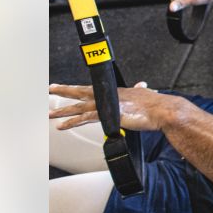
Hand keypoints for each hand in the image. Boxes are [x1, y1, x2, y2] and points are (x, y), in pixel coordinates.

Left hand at [49, 83, 178, 132]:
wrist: (163, 111)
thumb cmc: (157, 106)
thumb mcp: (146, 96)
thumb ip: (140, 92)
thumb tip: (143, 86)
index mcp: (117, 92)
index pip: (94, 89)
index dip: (80, 88)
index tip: (68, 87)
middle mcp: (110, 96)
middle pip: (82, 92)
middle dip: (65, 90)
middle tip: (50, 89)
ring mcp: (108, 105)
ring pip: (80, 106)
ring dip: (63, 110)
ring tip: (50, 114)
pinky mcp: (108, 115)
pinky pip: (85, 118)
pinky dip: (72, 122)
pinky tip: (62, 126)